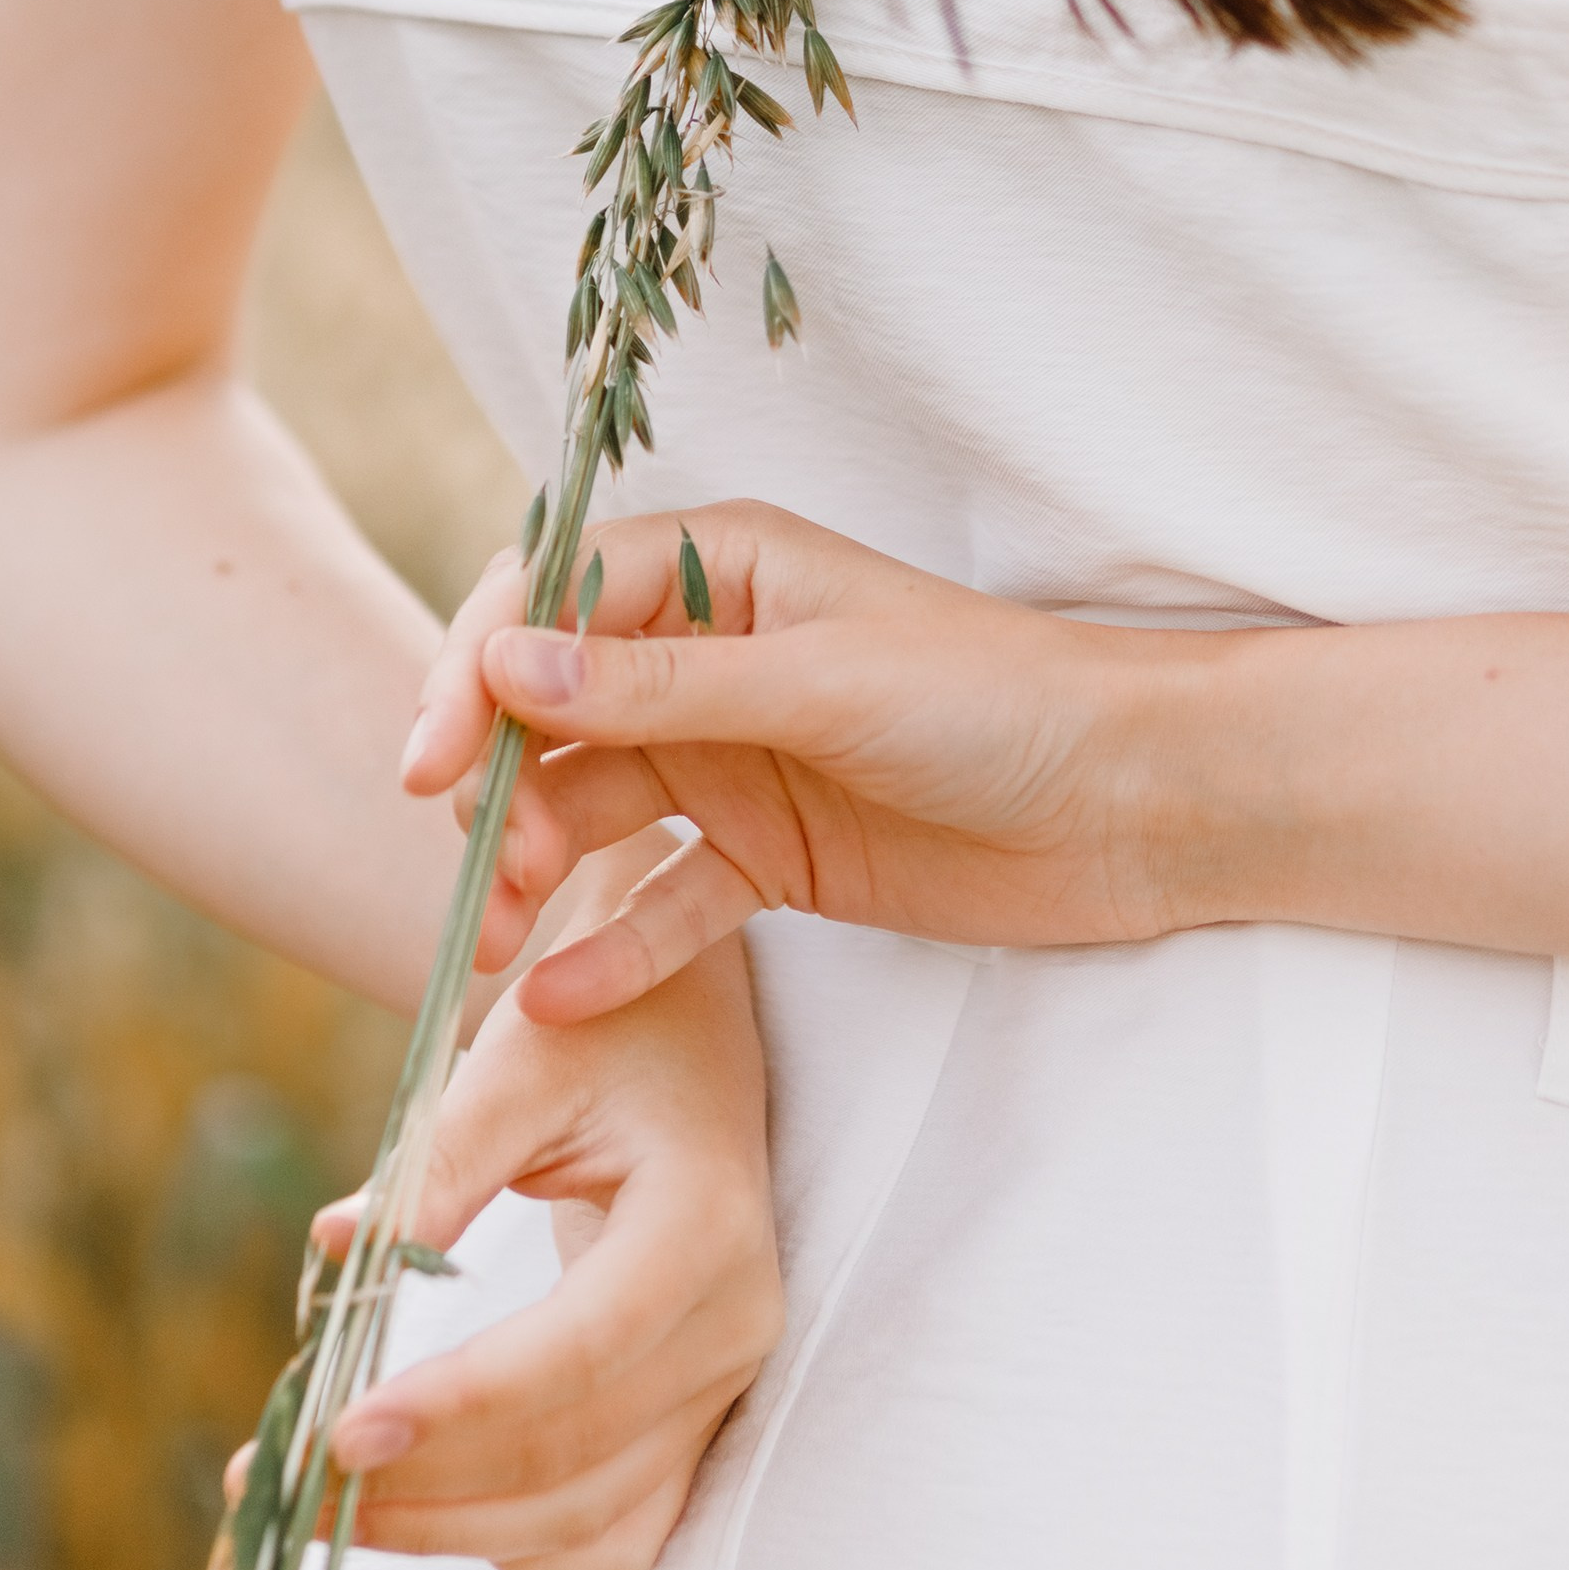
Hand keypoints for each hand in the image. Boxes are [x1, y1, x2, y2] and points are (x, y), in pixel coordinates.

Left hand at [300, 883, 779, 1569]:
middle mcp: (734, 1320)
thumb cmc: (603, 1027)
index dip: (456, 1406)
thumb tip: (336, 1254)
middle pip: (572, 1454)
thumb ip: (439, 1160)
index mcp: (703, 1222)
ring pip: (588, 1515)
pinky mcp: (701, 1411)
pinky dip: (531, 1546)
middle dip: (421, 1485)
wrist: (688, 1029)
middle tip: (284, 1482)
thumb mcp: (522, 1063)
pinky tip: (440, 1516)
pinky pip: (624, 1530)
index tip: (335, 1434)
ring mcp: (727, 1379)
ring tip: (322, 1511)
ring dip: (450, 1530)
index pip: (575, 1352)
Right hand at [405, 502, 1206, 1023]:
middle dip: (492, 792)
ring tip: (502, 952)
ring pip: (592, 809)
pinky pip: (666, 897)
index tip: (431, 770)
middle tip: (473, 882)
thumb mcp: (819, 683)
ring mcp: (735, 758)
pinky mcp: (770, 856)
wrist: (1137, 803)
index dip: (474, 674)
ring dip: (536, 873)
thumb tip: (501, 664)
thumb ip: (659, 684)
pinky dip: (616, 945)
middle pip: (549, 713)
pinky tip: (566, 999)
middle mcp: (708, 656)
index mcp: (718, 570)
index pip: (549, 601)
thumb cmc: (998, 700)